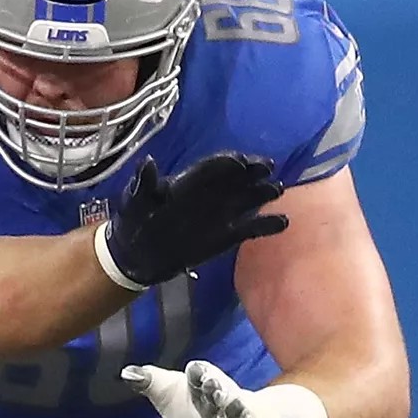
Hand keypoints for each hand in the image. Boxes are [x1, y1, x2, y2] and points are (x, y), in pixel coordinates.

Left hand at [98, 153, 287, 289]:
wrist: (137, 255)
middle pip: (239, 177)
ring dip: (264, 193)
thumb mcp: (135, 200)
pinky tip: (282, 222)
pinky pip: (252, 227)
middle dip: (254, 170)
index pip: (214, 166)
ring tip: (277, 190)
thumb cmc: (135, 221)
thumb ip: (144, 182)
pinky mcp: (227, 235)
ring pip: (249, 198)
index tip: (239, 162)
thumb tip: (147, 162)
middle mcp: (211, 193)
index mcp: (191, 181)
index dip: (227, 163)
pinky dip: (268, 225)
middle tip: (268, 167)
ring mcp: (221, 214)